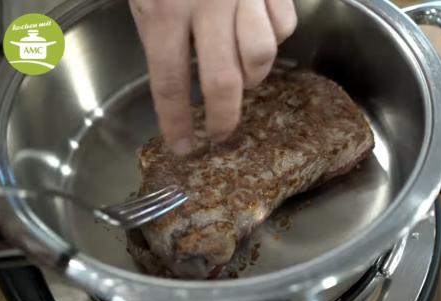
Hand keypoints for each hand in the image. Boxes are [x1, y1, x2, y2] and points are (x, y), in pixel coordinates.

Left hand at [129, 0, 296, 153]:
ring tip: (244, 74)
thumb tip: (174, 81)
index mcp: (166, 10)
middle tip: (221, 134)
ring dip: (254, 75)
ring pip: (260, 55)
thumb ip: (157, 31)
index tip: (182, 146)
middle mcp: (208, 4)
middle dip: (224, 117)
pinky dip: (276, 38)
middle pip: (223, 80)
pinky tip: (260, 33)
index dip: (176, 121)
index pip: (170, 81)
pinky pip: (284, 26)